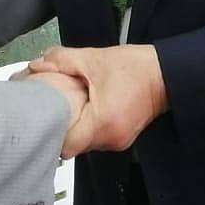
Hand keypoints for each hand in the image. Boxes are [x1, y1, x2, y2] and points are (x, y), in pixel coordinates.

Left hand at [27, 44, 165, 152]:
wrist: (167, 74)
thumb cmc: (136, 67)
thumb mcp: (94, 59)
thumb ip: (62, 61)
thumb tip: (37, 65)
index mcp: (103, 123)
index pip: (66, 146)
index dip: (51, 132)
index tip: (41, 118)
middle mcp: (111, 138)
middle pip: (74, 145)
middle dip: (62, 127)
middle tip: (50, 108)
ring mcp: (118, 141)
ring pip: (85, 142)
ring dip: (76, 126)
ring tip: (69, 106)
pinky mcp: (122, 137)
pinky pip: (97, 137)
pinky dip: (88, 125)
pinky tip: (86, 108)